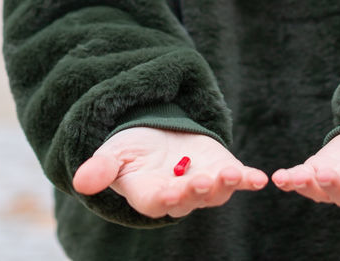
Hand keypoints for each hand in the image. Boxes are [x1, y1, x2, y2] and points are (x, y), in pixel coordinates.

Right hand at [72, 127, 267, 218]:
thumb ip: (100, 168)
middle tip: (203, 181)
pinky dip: (248, 179)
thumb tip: (80, 181)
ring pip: (216, 192)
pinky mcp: (222, 171)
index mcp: (150, 195)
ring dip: (225, 185)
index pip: (157, 202)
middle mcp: (179, 195)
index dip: (164, 198)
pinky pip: (238, 179)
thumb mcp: (112, 153)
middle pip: (189, 198)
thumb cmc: (130, 150)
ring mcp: (203, 185)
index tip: (170, 193)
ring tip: (234, 174)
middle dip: (197, 190)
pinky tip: (260, 178)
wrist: (157, 137)